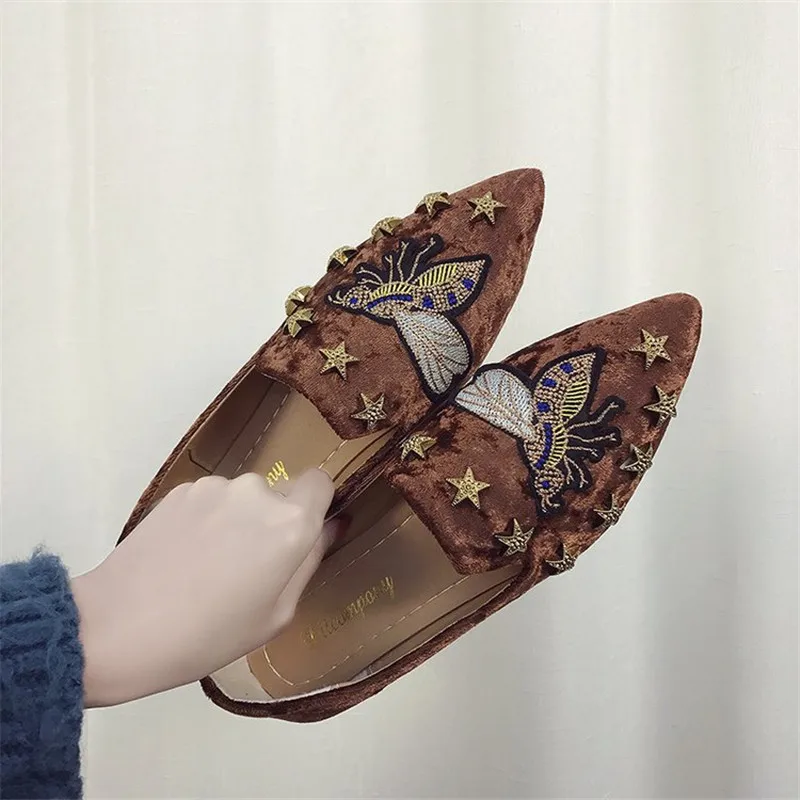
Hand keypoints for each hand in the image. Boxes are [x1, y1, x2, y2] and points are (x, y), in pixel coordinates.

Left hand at [71, 469, 340, 706]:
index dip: (315, 506)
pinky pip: (210, 499)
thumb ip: (310, 561)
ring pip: (242, 497)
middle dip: (272, 521)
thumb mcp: (276, 614)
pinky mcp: (179, 489)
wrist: (117, 626)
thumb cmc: (208, 635)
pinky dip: (207, 519)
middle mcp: (257, 492)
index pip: (320, 483)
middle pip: (279, 493)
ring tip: (207, 565)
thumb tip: (332, 526)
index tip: (299, 537)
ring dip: (237, 520)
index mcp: (290, 524)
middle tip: (247, 567)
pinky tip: (182, 556)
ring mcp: (214, 486)